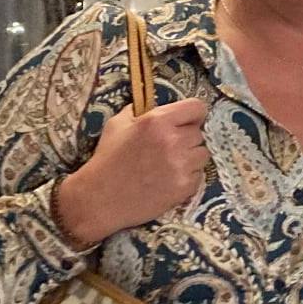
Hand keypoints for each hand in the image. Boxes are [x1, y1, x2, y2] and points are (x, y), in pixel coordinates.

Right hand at [53, 98, 209, 246]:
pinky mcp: (184, 187)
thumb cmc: (108, 159)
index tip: (188, 121)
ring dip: (190, 158)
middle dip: (187, 138)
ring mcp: (181, 165)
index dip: (193, 114)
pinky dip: (188, 177)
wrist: (100, 198)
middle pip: (199, 133)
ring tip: (170, 164)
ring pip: (202, 154)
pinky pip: (198, 175)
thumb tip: (158, 106)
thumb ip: (141, 111)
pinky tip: (168, 179)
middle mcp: (173, 141)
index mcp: (158, 121)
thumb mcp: (118, 124)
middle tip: (169, 148)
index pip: (197, 107)